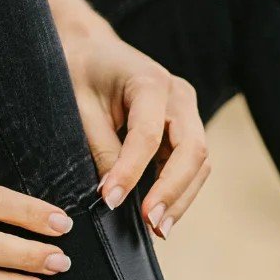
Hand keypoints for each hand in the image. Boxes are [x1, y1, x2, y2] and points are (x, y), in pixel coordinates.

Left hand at [38, 0, 208, 238]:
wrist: (92, 51)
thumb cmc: (80, 73)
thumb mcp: (79, 106)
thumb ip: (100, 146)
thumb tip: (115, 194)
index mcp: (151, 82)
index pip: (148, 135)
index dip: (130, 172)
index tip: (109, 201)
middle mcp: (180, 96)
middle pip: (192, 151)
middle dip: (173, 191)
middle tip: (152, 224)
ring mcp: (188, 112)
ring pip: (200, 162)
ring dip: (182, 197)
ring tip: (160, 228)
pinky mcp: (186, 129)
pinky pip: (193, 165)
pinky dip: (181, 190)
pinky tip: (164, 213)